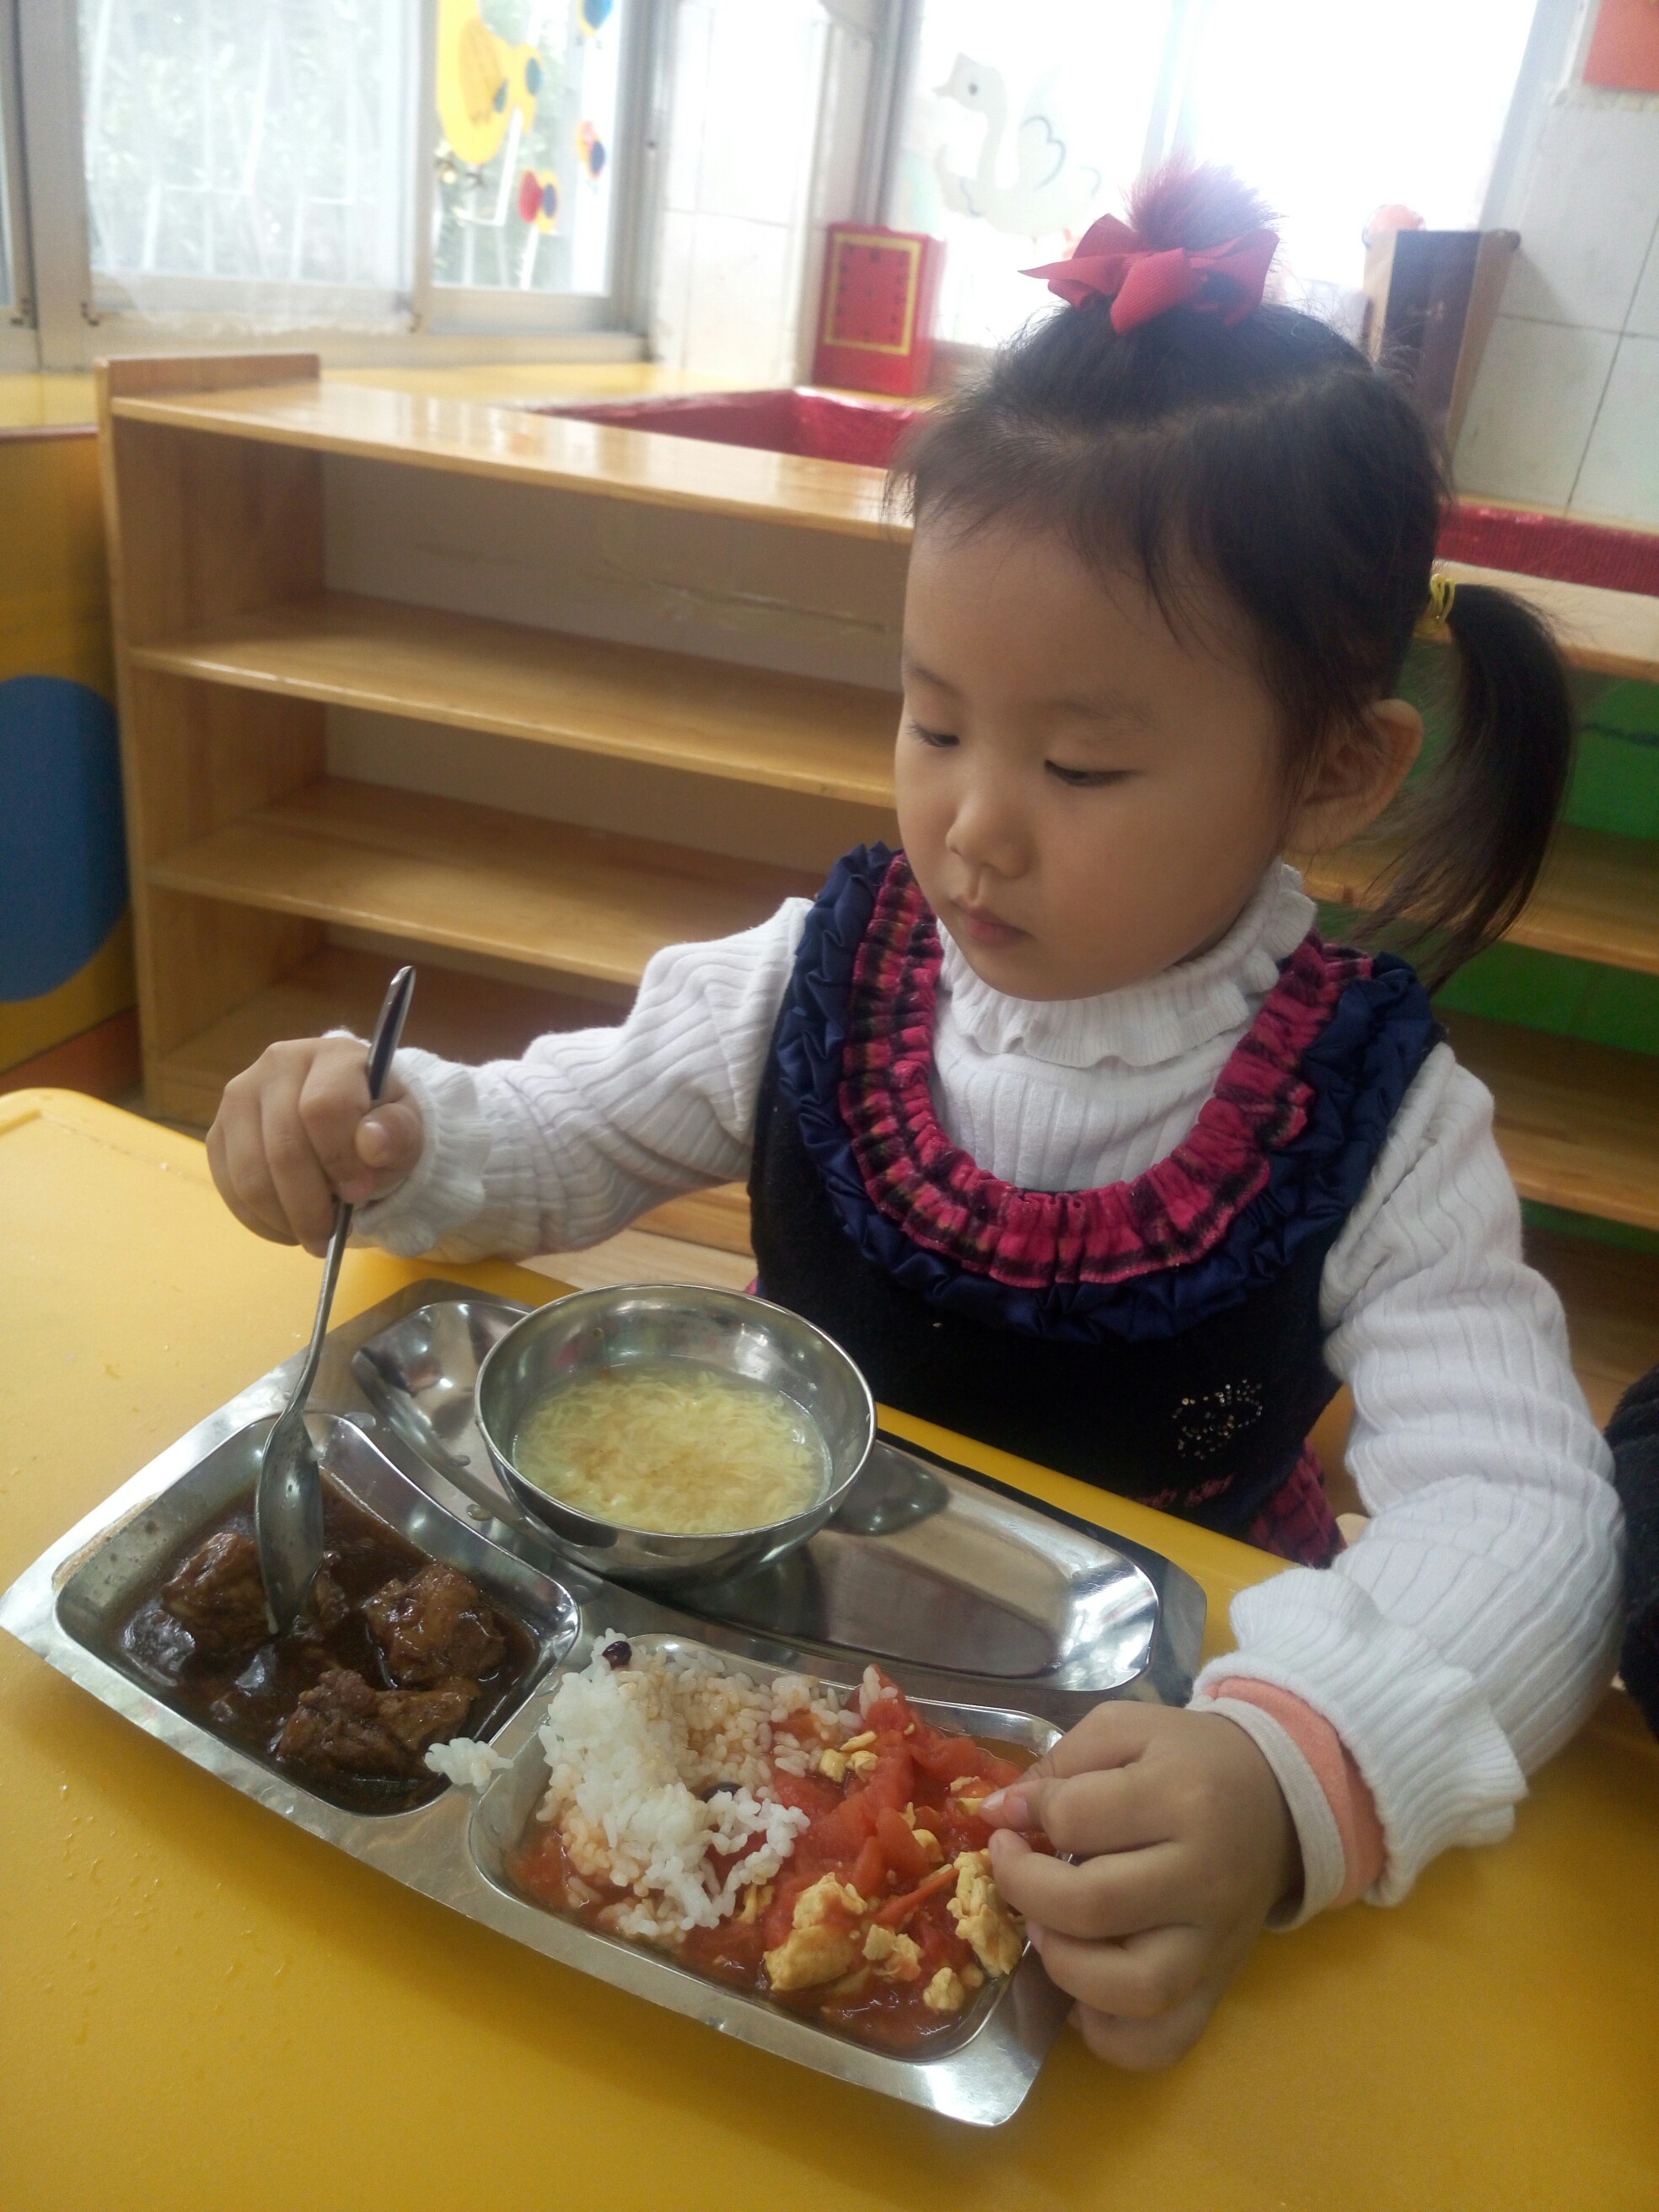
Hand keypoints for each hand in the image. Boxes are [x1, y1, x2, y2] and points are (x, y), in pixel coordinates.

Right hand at [207, 1036, 423, 1253]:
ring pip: (250, 1174)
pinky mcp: (218, 1132)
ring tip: (313, 1236)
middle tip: (332, 1235)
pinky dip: (260, 1221)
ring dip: (284, 1219)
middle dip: (310, 1206)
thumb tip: (371, 1145)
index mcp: (332, 1055)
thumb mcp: (405, 1129)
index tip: (359, 1193)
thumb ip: (397, 1134)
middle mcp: (277, 1064)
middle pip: (283, 1148)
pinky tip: (288, 1228)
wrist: (349, 1119)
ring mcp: (240, 1096)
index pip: (323, 1108)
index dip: (340, 1160)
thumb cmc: (379, 1123)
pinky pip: (229, 1188)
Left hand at [982, 1702, 1299, 2070]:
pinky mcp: (1218, 1988)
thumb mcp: (1128, 1730)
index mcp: (1183, 1797)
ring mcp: (1215, 1944)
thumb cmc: (1190, 1759)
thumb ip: (1061, 1764)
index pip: (1075, 1818)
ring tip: (1047, 1929)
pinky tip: (1081, 1991)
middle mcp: (1205, 1878)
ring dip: (1063, 1965)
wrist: (1278, 1800)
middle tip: (1012, 1868)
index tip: (1010, 1816)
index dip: (1022, 1816)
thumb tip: (999, 1813)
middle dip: (1026, 1889)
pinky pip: (1161, 2042)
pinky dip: (1108, 2033)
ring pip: (1132, 1991)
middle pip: (1092, 1907)